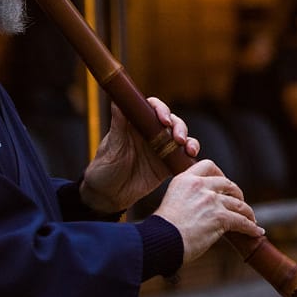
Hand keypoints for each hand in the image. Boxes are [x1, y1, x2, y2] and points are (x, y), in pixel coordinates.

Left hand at [79, 97, 199, 213]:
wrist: (108, 196)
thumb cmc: (104, 168)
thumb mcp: (111, 146)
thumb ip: (118, 124)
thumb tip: (116, 100)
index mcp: (136, 124)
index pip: (152, 108)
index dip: (161, 109)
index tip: (164, 120)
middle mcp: (151, 133)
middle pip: (172, 121)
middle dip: (179, 127)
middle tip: (179, 139)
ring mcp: (161, 149)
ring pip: (181, 138)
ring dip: (189, 140)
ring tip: (189, 149)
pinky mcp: (167, 165)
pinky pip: (183, 157)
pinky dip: (190, 156)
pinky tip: (192, 158)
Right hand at [154, 160, 264, 263]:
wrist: (161, 240)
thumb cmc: (163, 228)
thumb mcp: (172, 201)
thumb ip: (188, 197)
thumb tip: (201, 206)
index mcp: (185, 179)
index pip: (208, 166)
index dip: (220, 174)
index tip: (224, 184)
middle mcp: (200, 186)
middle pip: (228, 184)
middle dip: (237, 194)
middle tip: (239, 203)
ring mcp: (211, 200)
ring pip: (238, 204)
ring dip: (248, 213)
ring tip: (251, 220)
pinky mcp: (220, 217)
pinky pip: (242, 222)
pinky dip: (251, 228)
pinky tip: (257, 232)